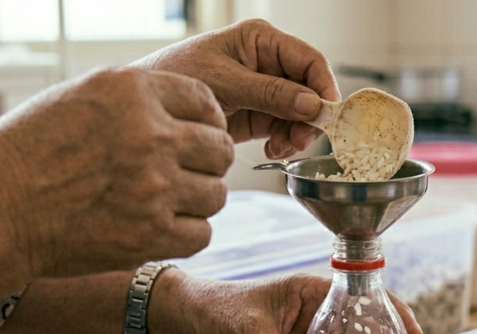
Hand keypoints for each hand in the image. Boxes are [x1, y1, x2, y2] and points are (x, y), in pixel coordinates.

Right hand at [0, 67, 232, 279]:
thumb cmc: (27, 153)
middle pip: (219, 150)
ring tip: (165, 203)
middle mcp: (149, 135)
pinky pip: (202, 234)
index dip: (207, 124)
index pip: (206, 104)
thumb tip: (192, 117)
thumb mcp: (79, 99)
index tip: (197, 139)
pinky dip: (186, 235)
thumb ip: (137, 101)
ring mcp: (154, 187)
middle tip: (183, 175)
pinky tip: (160, 229)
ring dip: (197, 202)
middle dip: (206, 163)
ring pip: (216, 195)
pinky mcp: (151, 235)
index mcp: (132, 92)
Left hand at [132, 18, 339, 159]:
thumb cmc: (175, 76)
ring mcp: (263, 91)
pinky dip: (284, 141)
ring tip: (282, 147)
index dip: (324, 86)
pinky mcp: (256, 115)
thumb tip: (311, 104)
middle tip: (300, 139)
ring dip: (297, 133)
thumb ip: (270, 93)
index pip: (309, 60)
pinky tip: (273, 149)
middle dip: (309, 116)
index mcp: (261, 40)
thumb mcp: (225, 83)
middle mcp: (267, 63)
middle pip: (309, 90)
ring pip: (300, 113)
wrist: (148, 107)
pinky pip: (284, 128)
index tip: (328, 114)